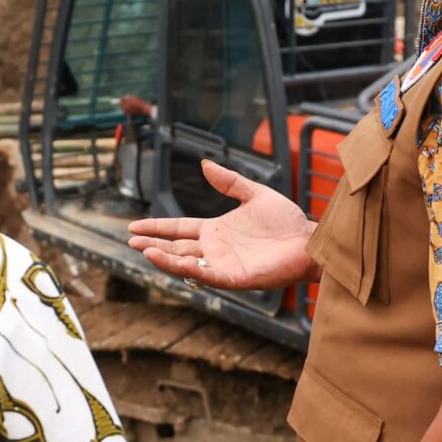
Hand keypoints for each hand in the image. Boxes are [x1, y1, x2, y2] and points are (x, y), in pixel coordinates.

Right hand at [128, 162, 317, 289]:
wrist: (309, 241)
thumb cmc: (287, 221)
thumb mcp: (255, 194)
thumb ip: (230, 181)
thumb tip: (205, 164)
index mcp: (215, 229)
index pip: (178, 229)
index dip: (157, 228)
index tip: (133, 228)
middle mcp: (215, 248)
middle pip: (176, 248)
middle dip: (153, 245)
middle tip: (131, 241)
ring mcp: (223, 264)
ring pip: (186, 263)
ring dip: (164, 259)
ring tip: (144, 251)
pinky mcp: (235, 277)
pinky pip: (207, 274)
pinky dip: (189, 269)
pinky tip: (174, 261)